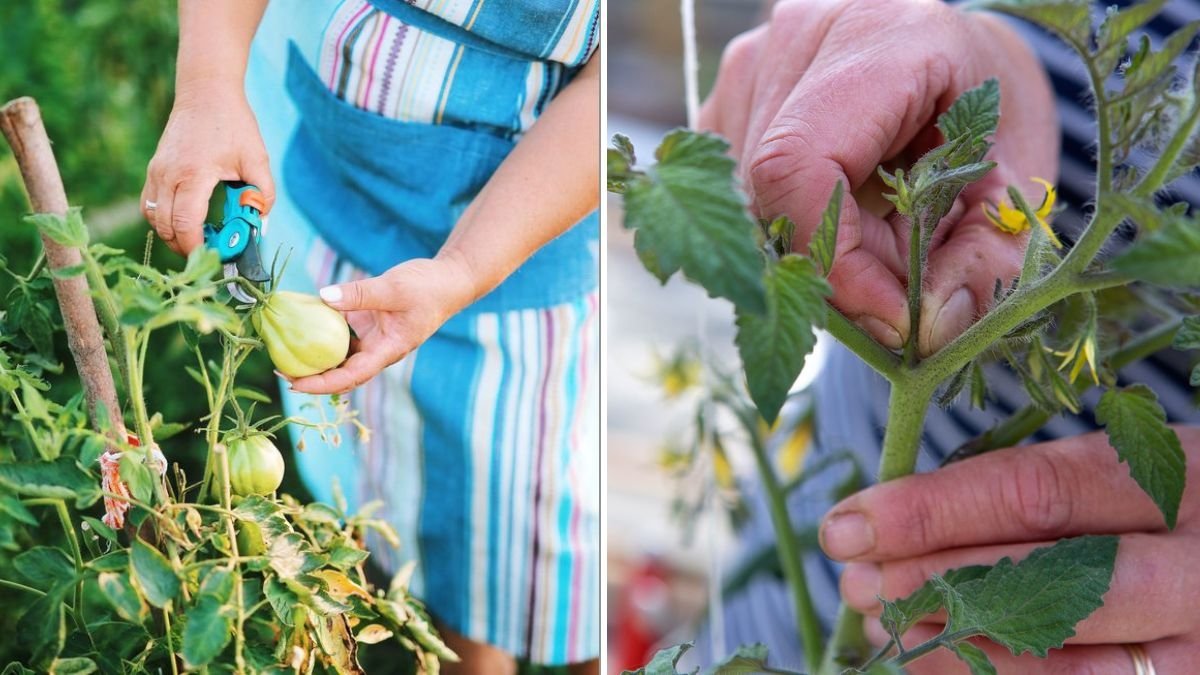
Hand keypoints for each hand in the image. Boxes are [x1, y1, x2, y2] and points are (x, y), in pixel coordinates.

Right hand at [141, 84, 274, 255]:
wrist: (205, 93)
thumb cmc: (233, 124)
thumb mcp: (257, 158)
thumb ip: (263, 193)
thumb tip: (260, 223)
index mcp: (193, 174)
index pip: (185, 222)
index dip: (195, 246)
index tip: (211, 258)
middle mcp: (168, 174)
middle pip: (165, 226)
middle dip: (185, 246)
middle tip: (209, 254)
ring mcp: (156, 172)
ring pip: (152, 217)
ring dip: (171, 234)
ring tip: (198, 239)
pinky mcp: (153, 169)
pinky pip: (149, 204)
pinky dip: (163, 219)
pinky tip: (185, 221)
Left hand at [285, 255, 476, 394]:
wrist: (449, 281)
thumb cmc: (429, 288)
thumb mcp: (394, 288)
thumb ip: (359, 293)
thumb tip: (323, 297)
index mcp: (388, 351)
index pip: (351, 377)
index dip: (322, 385)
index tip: (295, 384)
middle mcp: (379, 350)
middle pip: (342, 373)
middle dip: (312, 376)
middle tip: (280, 369)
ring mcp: (374, 339)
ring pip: (340, 356)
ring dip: (316, 357)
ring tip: (286, 350)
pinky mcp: (370, 325)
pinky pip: (342, 334)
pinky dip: (323, 331)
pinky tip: (304, 322)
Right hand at [699, 0, 1058, 353]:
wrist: (959, 56)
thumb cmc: (993, 106)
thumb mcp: (1016, 181)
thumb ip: (986, 256)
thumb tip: (928, 329)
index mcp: (884, 37)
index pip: (802, 166)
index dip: (835, 260)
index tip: (892, 318)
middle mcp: (799, 36)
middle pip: (773, 194)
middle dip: (838, 267)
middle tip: (900, 288)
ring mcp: (752, 62)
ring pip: (749, 204)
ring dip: (813, 250)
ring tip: (880, 238)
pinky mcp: (728, 97)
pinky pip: (738, 196)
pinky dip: (789, 229)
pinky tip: (842, 213)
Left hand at [819, 427, 1199, 671]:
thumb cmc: (1167, 506)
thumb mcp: (1118, 472)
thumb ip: (1026, 493)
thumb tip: (891, 522)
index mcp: (1180, 475)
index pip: (1034, 492)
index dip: (929, 511)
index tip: (849, 524)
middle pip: (1047, 580)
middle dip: (934, 583)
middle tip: (857, 583)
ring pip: (1067, 662)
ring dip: (955, 647)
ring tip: (886, 626)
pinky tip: (939, 662)